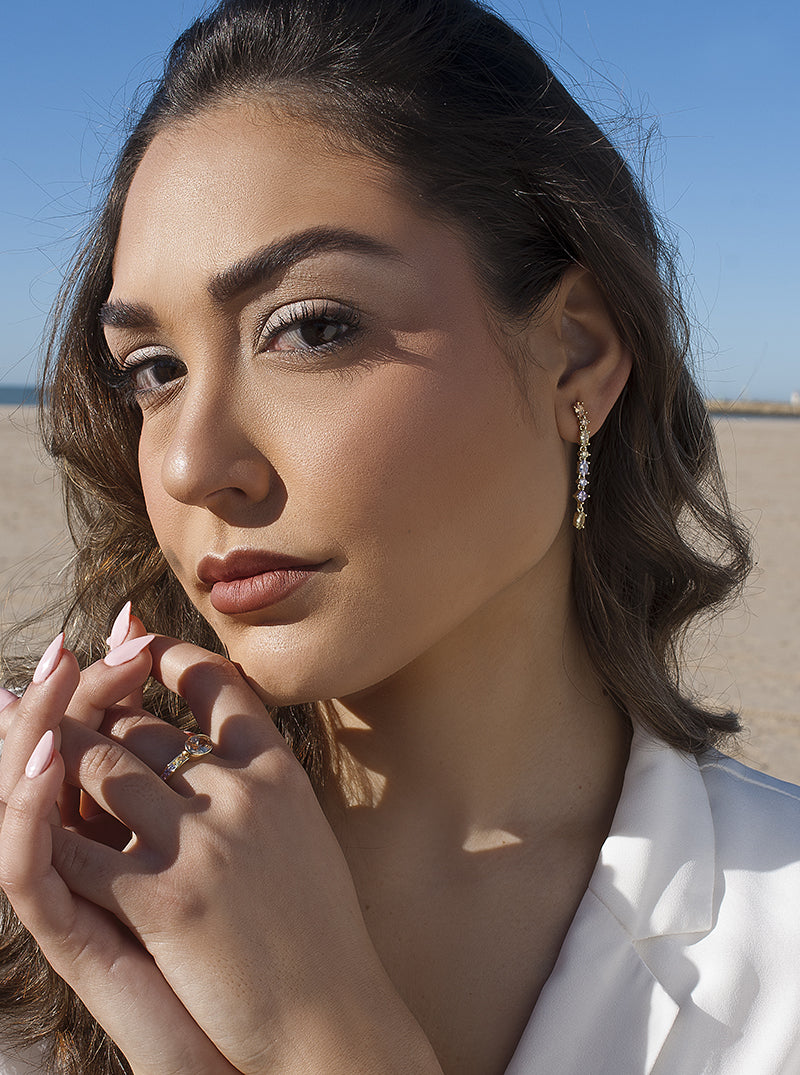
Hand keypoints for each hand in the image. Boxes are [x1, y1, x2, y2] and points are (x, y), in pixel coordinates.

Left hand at [1, 632, 441, 1073]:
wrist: (333, 1020)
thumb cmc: (322, 936)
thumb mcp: (304, 838)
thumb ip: (263, 788)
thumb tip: (219, 756)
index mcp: (280, 773)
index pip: (220, 684)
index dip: (174, 656)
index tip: (142, 645)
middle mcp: (242, 793)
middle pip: (143, 728)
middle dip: (93, 715)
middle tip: (61, 701)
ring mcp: (203, 843)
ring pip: (101, 768)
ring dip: (58, 757)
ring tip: (33, 746)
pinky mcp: (165, 899)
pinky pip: (81, 850)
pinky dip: (46, 831)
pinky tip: (29, 821)